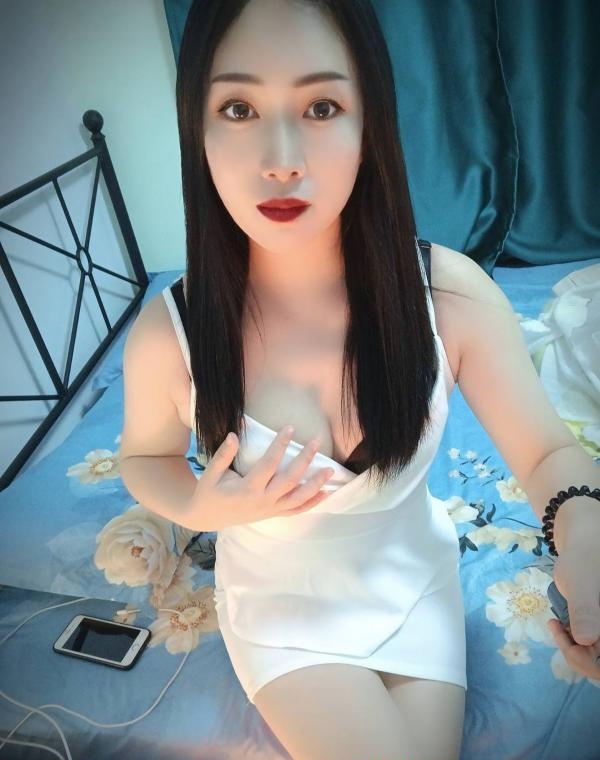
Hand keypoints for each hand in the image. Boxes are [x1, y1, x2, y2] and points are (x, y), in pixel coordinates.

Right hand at [188, 426, 334, 530]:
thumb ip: (223, 455)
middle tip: (317, 442)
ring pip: (298, 498)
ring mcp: (269, 510)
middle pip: (290, 480)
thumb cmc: (209, 492)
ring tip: (330, 470)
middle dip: (305, 460)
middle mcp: (262, 501)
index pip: (270, 463)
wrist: (206, 517)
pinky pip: (296, 511)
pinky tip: (325, 493)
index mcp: (247, 489)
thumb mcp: (211, 473)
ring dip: (316, 484)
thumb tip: (234, 434)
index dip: (281, 445)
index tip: (290, 428)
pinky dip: (312, 503)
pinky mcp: (272, 514)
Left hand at [546, 542, 599, 679]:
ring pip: (596, 661)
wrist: (583, 542)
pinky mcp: (599, 630)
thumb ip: (585, 608)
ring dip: (574, 650)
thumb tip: (585, 639)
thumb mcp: (582, 580)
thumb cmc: (584, 557)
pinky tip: (559, 626)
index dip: (591, 662)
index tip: (570, 645)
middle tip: (558, 630)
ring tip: (557, 626)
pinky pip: (590, 649)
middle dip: (580, 657)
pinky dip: (574, 644)